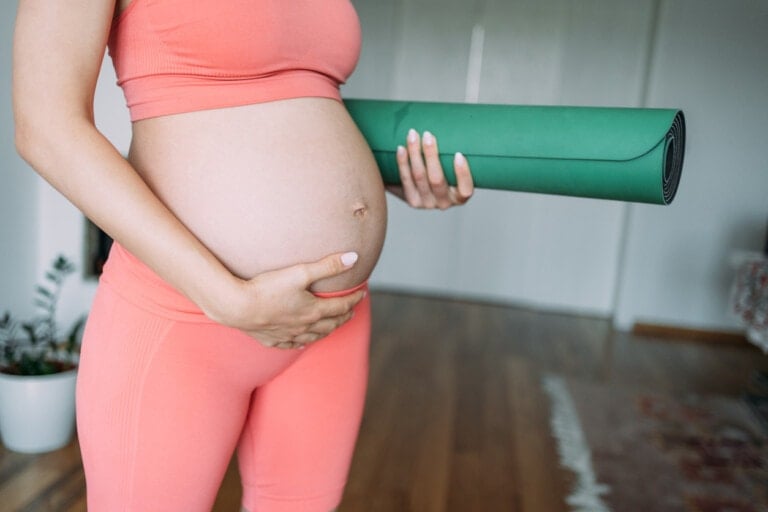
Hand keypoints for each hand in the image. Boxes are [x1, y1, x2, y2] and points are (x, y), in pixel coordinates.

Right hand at [210, 252, 365, 349]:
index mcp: (313, 311)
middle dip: (343, 316)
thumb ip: (329, 266)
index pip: (341, 306)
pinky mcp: (271, 339)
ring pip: (314, 336)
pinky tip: (303, 342)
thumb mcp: (301, 272)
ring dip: (327, 330)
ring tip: (333, 326)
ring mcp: (288, 334)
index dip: (353, 300)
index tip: (362, 294)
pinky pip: (291, 344)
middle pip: (330, 324)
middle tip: (351, 310)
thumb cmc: (268, 288)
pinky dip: (301, 342)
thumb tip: (355, 258)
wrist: (237, 307)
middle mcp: (304, 326)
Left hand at [387, 129, 473, 208]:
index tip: (459, 154)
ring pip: (419, 177)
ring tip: (412, 135)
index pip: (466, 189)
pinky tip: (401, 149)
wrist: (423, 192)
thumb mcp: (454, 170)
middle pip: (436, 179)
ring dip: (415, 153)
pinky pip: (406, 180)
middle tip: (427, 134)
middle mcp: (444, 203)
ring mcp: (427, 204)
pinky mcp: (412, 201)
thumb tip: (464, 124)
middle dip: (431, 155)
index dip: (462, 173)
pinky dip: (403, 163)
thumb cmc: (446, 173)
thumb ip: (454, 156)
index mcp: (460, 197)